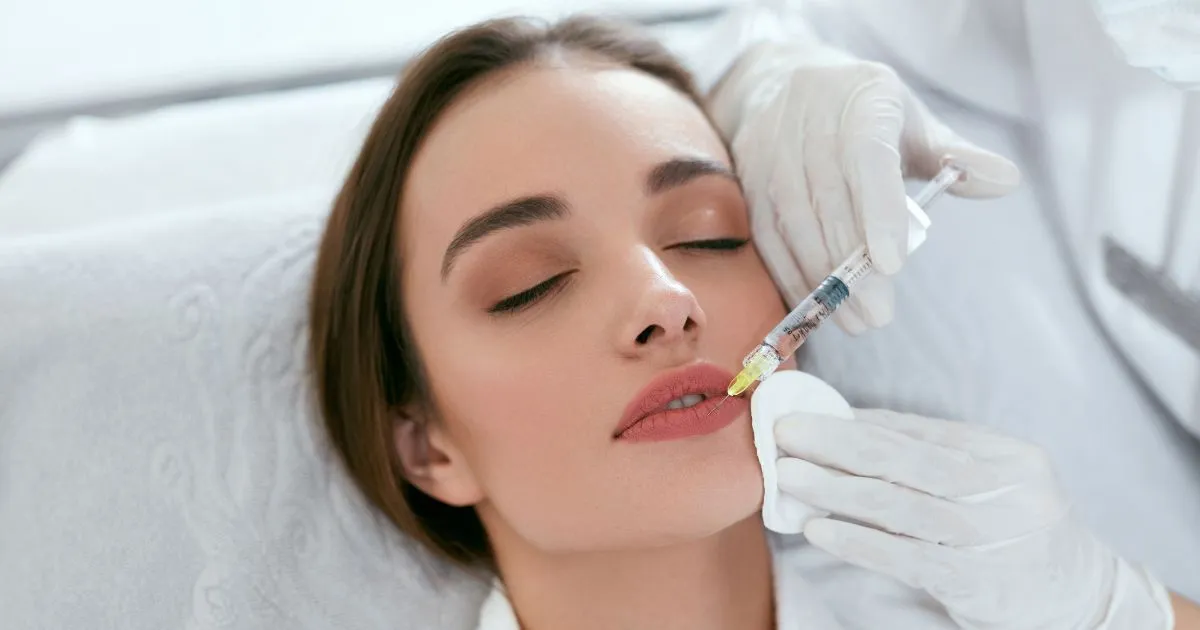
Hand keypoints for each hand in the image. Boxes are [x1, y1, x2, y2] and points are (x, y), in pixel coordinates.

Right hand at [707, 42, 1020, 333]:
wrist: (782, 84)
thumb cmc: (862, 114)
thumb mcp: (912, 124)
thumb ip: (957, 156)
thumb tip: (1007, 180)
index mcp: (862, 98)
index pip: (868, 155)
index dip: (878, 210)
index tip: (892, 264)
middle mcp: (808, 118)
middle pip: (828, 200)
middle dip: (852, 266)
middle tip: (879, 314)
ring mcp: (770, 150)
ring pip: (792, 223)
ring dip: (822, 279)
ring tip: (855, 320)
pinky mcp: (746, 180)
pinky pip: (766, 236)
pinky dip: (791, 275)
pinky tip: (818, 305)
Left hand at [774, 408, 1173, 628]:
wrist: (1085, 596)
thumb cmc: (1020, 529)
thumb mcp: (994, 481)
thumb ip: (932, 454)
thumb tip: (850, 424)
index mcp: (1006, 454)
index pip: (920, 431)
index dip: (857, 421)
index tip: (806, 412)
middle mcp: (1006, 490)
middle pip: (907, 460)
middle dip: (838, 444)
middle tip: (786, 434)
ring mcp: (993, 536)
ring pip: (901, 506)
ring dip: (837, 490)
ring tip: (790, 477)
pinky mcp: (977, 581)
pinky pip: (906, 557)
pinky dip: (858, 541)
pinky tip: (819, 529)